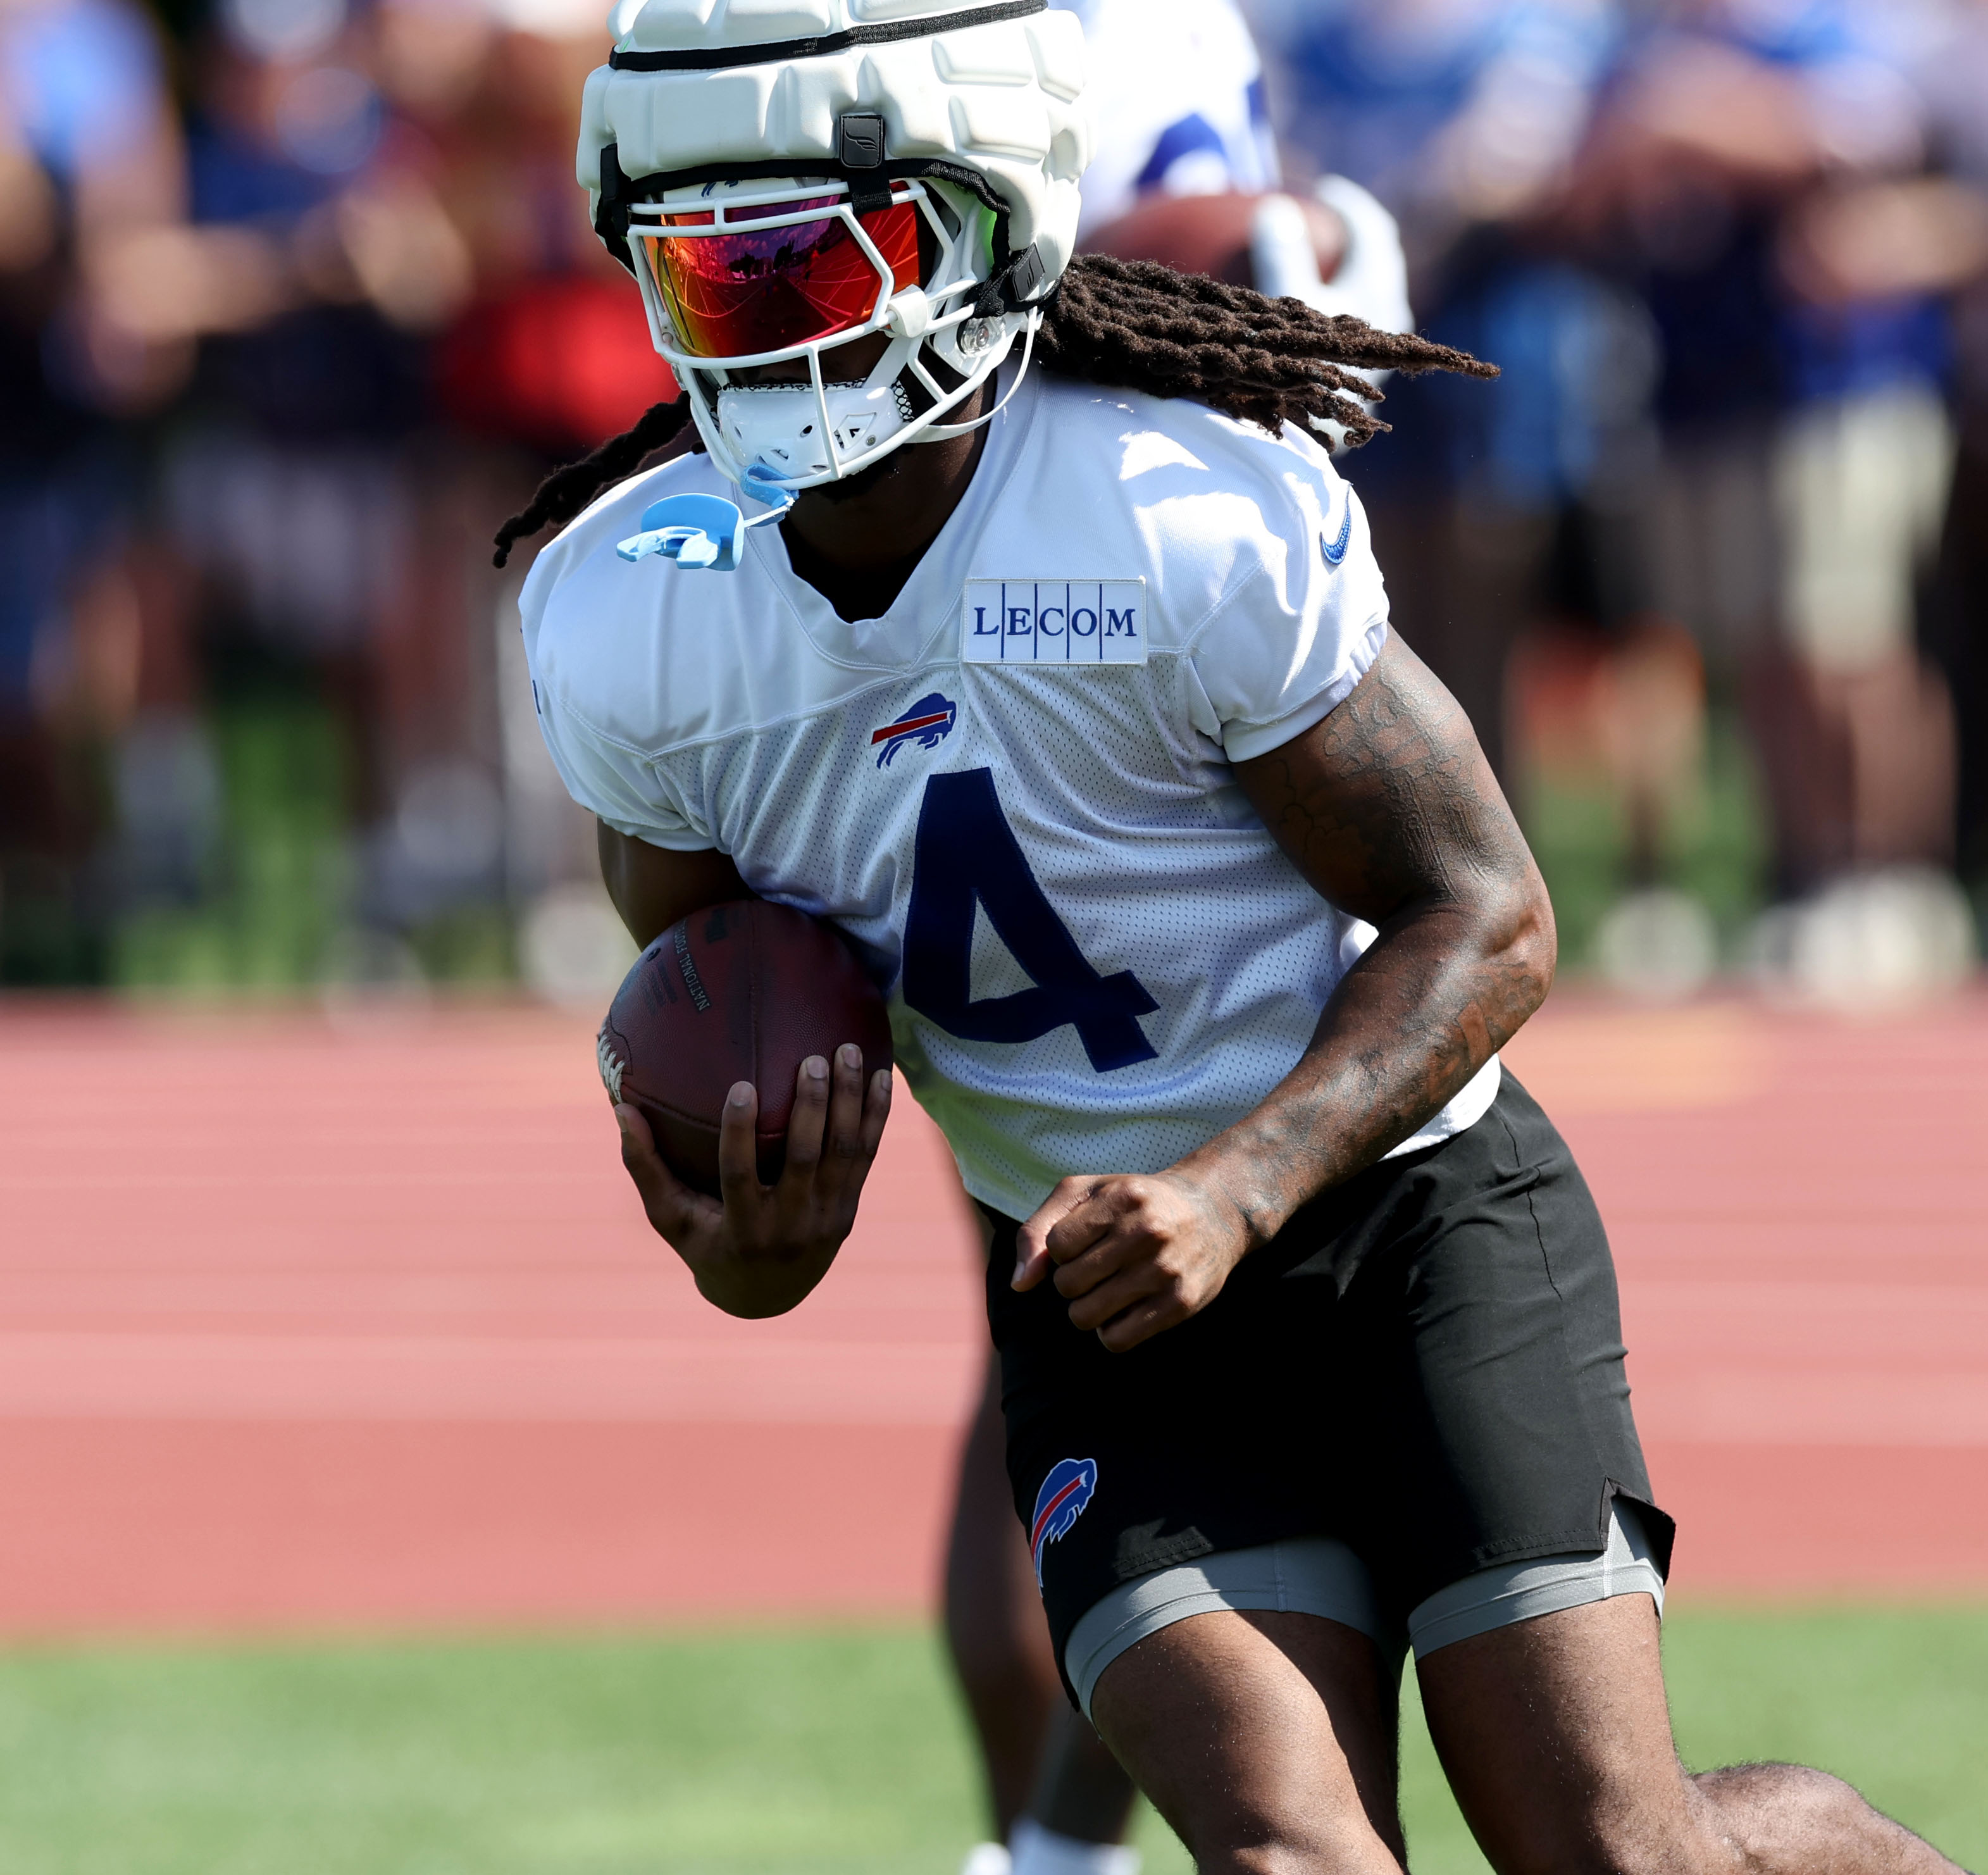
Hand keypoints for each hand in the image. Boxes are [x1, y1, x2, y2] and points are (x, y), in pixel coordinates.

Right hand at [615, 1044, 891, 1317]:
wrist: (767, 1297)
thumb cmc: (706, 1245)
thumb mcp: (672, 1219)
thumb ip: (646, 1168)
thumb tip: (620, 1109)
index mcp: (742, 1228)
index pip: (741, 1176)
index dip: (741, 1133)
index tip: (741, 1085)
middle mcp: (789, 1225)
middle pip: (806, 1160)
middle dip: (811, 1107)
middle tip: (812, 1058)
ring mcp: (826, 1217)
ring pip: (843, 1154)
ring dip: (848, 1101)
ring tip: (846, 1051)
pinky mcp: (848, 1209)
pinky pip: (865, 1157)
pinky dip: (875, 1117)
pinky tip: (881, 1077)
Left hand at [1012, 1171, 1253, 1351]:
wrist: (1214, 1211)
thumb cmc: (1135, 1202)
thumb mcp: (1086, 1193)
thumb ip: (1039, 1229)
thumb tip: (1019, 1285)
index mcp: (1120, 1198)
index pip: (1055, 1245)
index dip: (1062, 1249)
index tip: (1086, 1240)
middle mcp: (1145, 1232)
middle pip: (1067, 1284)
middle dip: (1073, 1280)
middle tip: (1098, 1267)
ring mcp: (1165, 1271)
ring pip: (1086, 1317)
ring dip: (1088, 1308)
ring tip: (1108, 1289)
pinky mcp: (1180, 1304)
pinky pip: (1116, 1340)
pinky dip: (1110, 1331)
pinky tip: (1124, 1309)